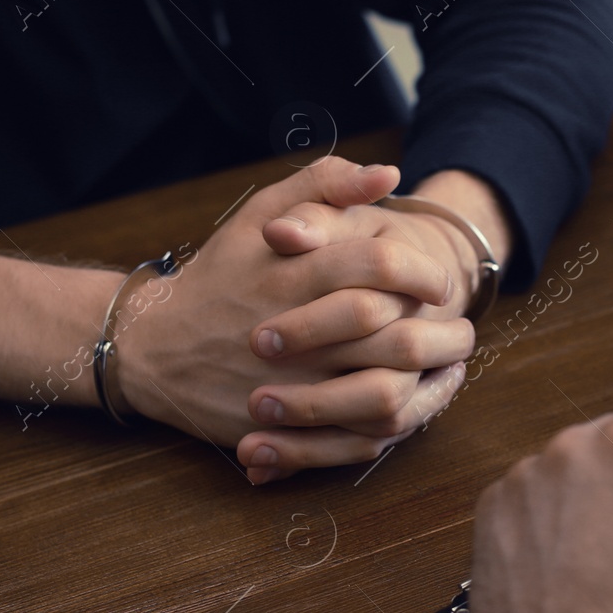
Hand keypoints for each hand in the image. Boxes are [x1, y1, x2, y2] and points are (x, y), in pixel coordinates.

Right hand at [113, 157, 474, 476]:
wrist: (153, 347)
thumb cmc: (220, 273)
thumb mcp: (261, 214)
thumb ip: (324, 183)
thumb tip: (390, 173)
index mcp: (293, 275)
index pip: (380, 267)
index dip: (424, 272)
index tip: (438, 281)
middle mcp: (295, 335)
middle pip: (393, 337)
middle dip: (442, 331)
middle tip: (460, 324)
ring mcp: (290, 389)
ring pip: (384, 396)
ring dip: (431, 383)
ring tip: (450, 362)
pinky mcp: (286, 431)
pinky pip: (358, 439)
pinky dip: (399, 423)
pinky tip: (419, 400)